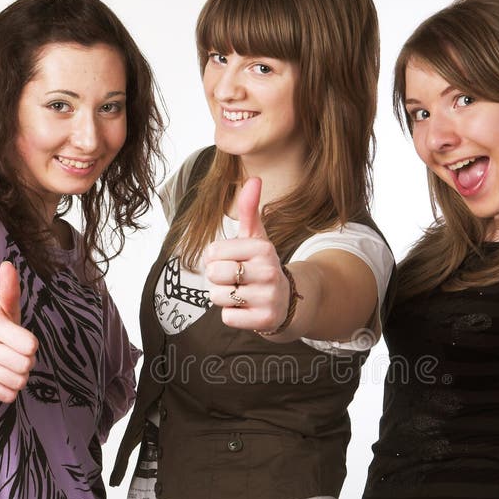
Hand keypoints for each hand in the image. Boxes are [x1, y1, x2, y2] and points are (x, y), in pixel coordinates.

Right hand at [0, 261, 38, 402]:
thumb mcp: (4, 306)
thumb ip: (9, 289)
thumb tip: (8, 266)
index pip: (30, 345)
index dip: (31, 344)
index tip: (24, 341)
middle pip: (26, 365)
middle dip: (28, 361)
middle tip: (18, 353)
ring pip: (18, 381)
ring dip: (20, 374)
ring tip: (11, 364)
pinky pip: (8, 395)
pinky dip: (11, 388)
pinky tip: (4, 375)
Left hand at [205, 178, 290, 331]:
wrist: (286, 301)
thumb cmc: (261, 266)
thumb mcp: (256, 238)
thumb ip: (249, 210)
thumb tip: (254, 178)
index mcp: (263, 247)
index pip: (212, 252)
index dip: (216, 258)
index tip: (234, 261)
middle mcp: (268, 271)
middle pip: (213, 274)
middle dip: (219, 279)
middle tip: (237, 280)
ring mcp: (268, 296)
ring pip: (218, 296)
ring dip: (224, 298)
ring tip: (243, 294)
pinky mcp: (264, 319)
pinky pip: (227, 317)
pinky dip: (232, 315)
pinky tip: (247, 309)